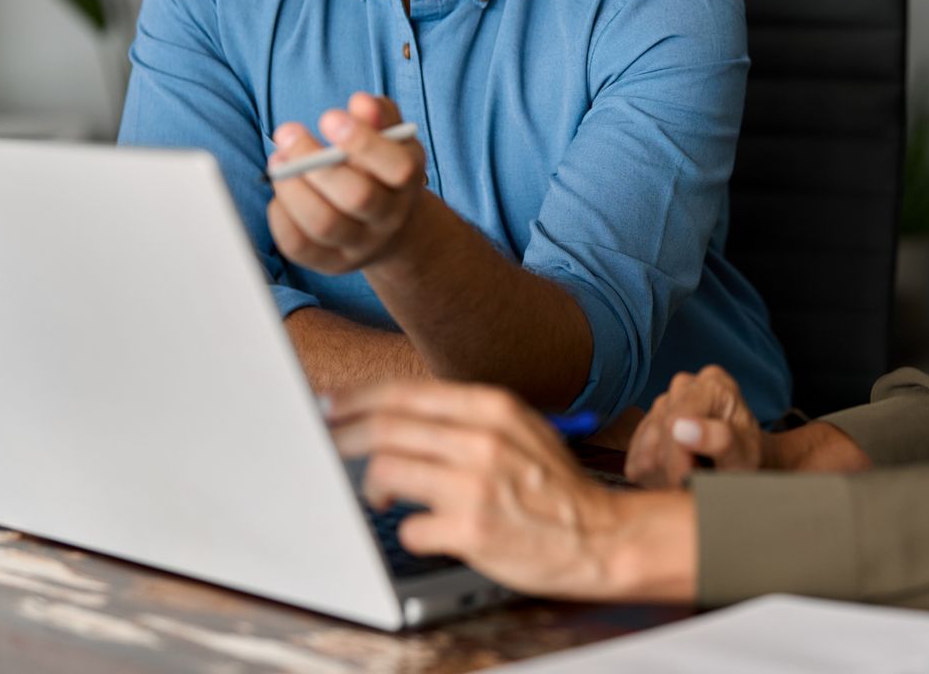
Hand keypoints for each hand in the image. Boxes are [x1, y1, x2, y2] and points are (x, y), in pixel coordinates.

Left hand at [267, 92, 427, 272]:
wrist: (389, 224)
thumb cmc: (381, 166)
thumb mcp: (389, 135)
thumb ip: (378, 114)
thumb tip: (360, 104)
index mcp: (409, 181)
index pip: (397, 168)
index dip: (362, 142)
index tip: (329, 117)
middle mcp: (389, 217)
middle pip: (358, 197)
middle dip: (316, 162)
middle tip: (288, 133)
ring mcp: (360, 245)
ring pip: (325, 224)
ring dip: (293, 188)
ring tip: (278, 160)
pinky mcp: (331, 263)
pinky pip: (300, 246)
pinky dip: (281, 216)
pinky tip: (280, 192)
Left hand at [328, 382, 694, 600]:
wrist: (600, 534)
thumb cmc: (551, 484)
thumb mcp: (517, 429)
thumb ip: (461, 419)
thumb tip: (392, 416)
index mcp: (492, 407)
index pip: (404, 393)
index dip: (356, 400)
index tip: (329, 408)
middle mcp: (482, 439)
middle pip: (386, 427)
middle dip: (343, 438)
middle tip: (328, 447)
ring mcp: (476, 485)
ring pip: (388, 471)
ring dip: (372, 486)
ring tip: (378, 497)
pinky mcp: (473, 531)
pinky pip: (412, 527)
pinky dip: (411, 530)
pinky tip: (427, 530)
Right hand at [624, 364, 763, 488]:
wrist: (739, 461)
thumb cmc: (746, 457)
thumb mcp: (744, 453)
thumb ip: (720, 439)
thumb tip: (682, 429)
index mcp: (713, 384)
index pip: (677, 418)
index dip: (676, 457)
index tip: (685, 484)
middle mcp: (684, 385)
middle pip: (659, 433)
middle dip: (673, 468)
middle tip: (696, 485)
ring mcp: (662, 402)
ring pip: (644, 448)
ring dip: (663, 474)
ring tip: (690, 479)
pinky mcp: (646, 424)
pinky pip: (635, 457)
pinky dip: (653, 475)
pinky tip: (676, 476)